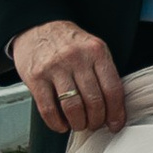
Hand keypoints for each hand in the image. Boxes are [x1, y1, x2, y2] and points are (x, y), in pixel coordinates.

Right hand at [11, 17, 126, 136]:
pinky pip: (48, 109)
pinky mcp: (36, 77)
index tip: (115, 125)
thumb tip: (114, 108)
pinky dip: (57, 123)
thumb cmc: (69, 43)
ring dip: (79, 123)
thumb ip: (103, 73)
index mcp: (96, 52)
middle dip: (96, 121)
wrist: (37, 27)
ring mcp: (55, 67)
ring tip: (80, 125)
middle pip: (94, 101)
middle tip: (95, 125)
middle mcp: (76, 58)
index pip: (113, 89)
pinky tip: (62, 125)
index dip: (116, 113)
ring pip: (73, 107)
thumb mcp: (93, 49)